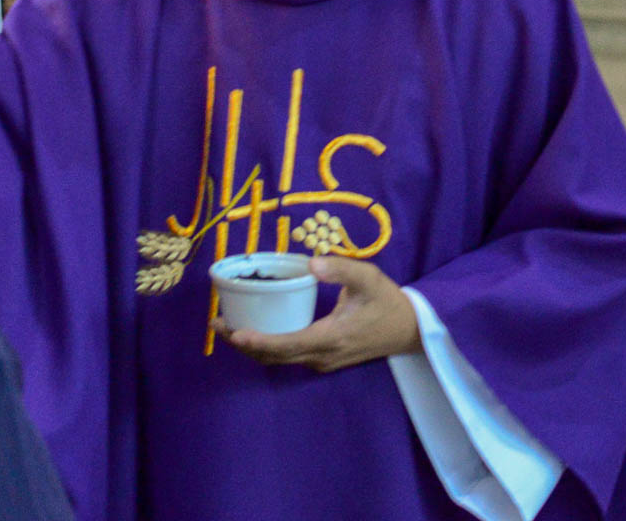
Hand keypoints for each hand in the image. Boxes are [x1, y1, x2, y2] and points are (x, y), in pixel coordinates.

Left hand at [213, 256, 421, 372]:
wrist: (408, 329)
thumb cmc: (386, 300)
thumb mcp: (368, 277)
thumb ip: (341, 269)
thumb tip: (312, 264)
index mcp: (331, 337)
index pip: (287, 344)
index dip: (259, 341)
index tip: (235, 333)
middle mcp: (322, 355)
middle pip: (275, 356)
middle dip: (243, 343)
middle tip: (217, 324)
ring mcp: (322, 361)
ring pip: (279, 359)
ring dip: (251, 347)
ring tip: (226, 327)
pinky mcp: (322, 359)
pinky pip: (287, 357)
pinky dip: (266, 347)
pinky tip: (252, 330)